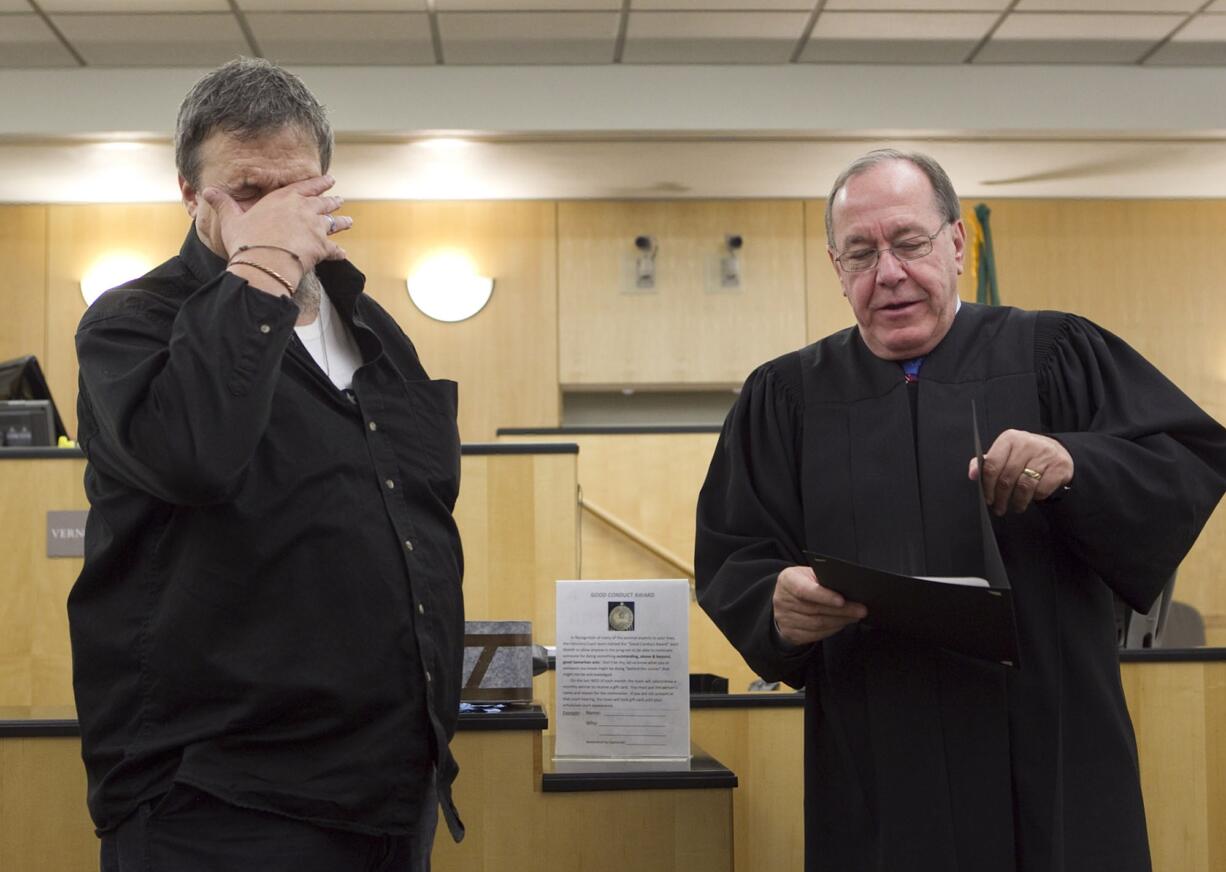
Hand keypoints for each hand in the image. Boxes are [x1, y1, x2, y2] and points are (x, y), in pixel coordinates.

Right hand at [202, 175, 352, 274]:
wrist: (264, 262)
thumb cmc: (246, 240)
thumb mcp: (231, 220)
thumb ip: (223, 204)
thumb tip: (206, 190)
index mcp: (284, 198)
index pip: (305, 186)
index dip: (318, 183)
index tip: (329, 179)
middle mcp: (304, 209)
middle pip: (323, 203)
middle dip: (332, 201)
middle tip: (340, 200)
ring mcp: (315, 228)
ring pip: (332, 223)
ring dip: (341, 222)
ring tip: (349, 221)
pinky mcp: (322, 247)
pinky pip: (334, 249)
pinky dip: (338, 252)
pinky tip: (343, 254)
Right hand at [772, 565, 866, 646]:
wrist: (786, 599)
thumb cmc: (803, 583)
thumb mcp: (809, 574)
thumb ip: (824, 579)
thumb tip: (848, 587)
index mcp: (787, 580)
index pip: (804, 590)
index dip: (824, 596)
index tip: (842, 600)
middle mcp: (782, 600)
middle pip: (815, 609)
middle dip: (842, 610)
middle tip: (860, 610)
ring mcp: (785, 619)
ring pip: (817, 624)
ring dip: (840, 621)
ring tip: (854, 616)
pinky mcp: (790, 633)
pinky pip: (815, 634)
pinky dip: (832, 629)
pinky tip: (842, 623)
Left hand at [968, 429, 1073, 514]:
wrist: (1056, 451)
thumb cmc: (1024, 455)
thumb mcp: (1005, 454)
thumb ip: (986, 463)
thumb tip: (973, 474)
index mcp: (1009, 439)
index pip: (992, 465)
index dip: (987, 486)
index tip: (987, 499)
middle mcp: (1027, 443)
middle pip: (1006, 478)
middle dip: (1001, 498)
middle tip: (999, 508)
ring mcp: (1045, 454)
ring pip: (1024, 486)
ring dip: (1017, 501)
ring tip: (1015, 506)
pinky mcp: (1059, 466)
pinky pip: (1041, 489)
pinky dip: (1035, 497)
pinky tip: (1032, 497)